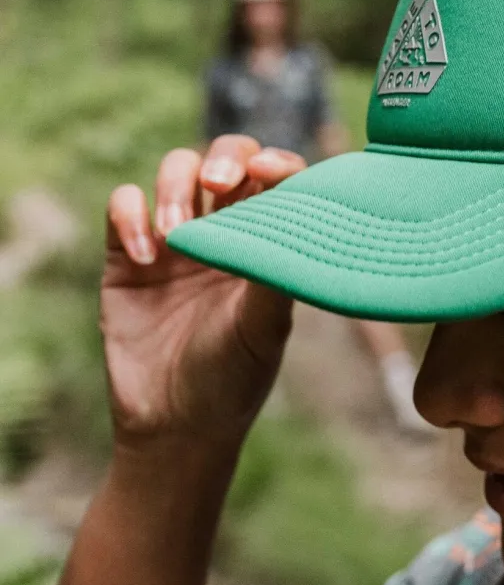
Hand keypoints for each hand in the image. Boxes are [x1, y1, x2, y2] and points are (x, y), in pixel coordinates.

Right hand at [102, 137, 305, 446]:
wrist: (177, 426)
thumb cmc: (234, 378)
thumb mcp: (266, 326)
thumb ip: (277, 269)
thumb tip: (299, 216)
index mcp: (268, 242)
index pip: (279, 180)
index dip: (278, 163)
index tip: (274, 172)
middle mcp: (225, 231)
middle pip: (227, 158)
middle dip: (225, 158)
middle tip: (220, 183)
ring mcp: (175, 240)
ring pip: (175, 170)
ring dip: (176, 187)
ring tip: (178, 237)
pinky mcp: (126, 255)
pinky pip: (123, 205)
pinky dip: (131, 216)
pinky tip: (147, 254)